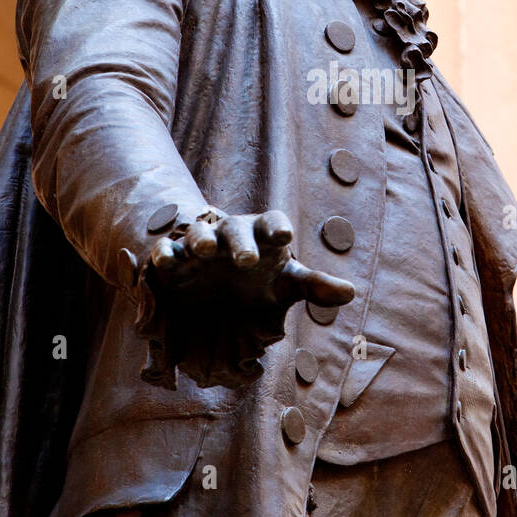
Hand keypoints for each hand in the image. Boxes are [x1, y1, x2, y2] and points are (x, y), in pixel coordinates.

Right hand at [139, 208, 354, 388]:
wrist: (213, 286)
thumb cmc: (257, 280)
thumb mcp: (285, 284)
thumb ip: (314, 286)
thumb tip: (351, 292)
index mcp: (262, 237)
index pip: (272, 223)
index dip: (277, 227)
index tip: (285, 236)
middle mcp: (232, 236)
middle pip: (235, 228)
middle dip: (240, 241)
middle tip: (246, 260)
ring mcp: (201, 246)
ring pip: (199, 233)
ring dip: (201, 239)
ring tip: (204, 251)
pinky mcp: (175, 260)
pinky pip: (167, 250)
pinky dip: (165, 252)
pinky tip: (165, 260)